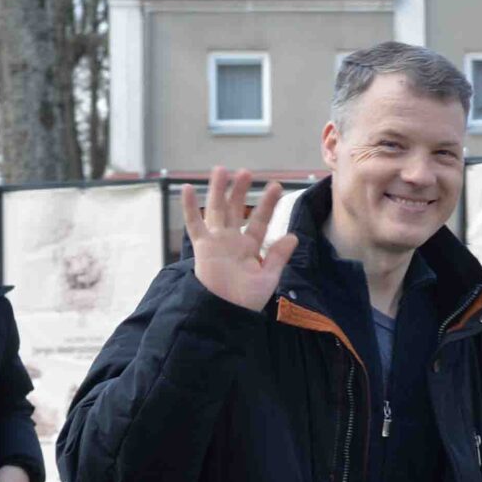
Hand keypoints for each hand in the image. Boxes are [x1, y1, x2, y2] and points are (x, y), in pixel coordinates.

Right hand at [183, 167, 296, 313]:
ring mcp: (216, 241)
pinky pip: (194, 224)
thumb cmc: (247, 299)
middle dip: (240, 191)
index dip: (267, 204)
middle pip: (236, 209)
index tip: (276, 187)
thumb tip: (293, 236)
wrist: (227, 312)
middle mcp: (232, 240)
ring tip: (221, 170)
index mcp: (250, 247)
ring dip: (218, 191)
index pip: (260, 220)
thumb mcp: (268, 276)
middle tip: (246, 172)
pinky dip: (190, 207)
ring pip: (216, 210)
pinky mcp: (202, 247)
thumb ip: (277, 255)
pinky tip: (189, 188)